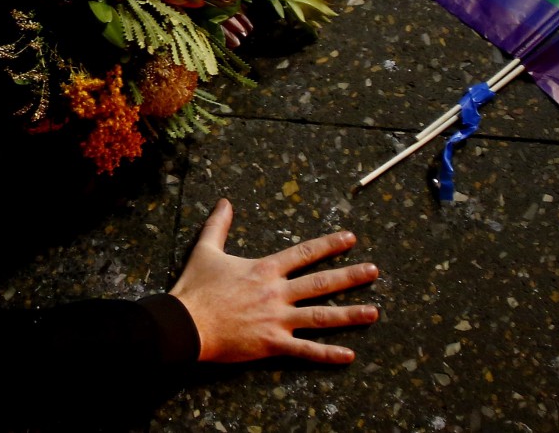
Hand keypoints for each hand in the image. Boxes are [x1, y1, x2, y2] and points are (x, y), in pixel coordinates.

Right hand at [169, 198, 379, 363]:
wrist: (184, 324)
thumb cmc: (195, 288)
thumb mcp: (207, 250)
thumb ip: (219, 225)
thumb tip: (224, 201)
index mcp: (266, 269)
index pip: (305, 253)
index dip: (330, 244)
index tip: (351, 238)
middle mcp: (277, 292)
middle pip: (321, 283)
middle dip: (351, 276)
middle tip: (375, 271)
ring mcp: (277, 319)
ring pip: (321, 316)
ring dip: (350, 315)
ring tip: (374, 312)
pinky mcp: (272, 343)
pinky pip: (304, 350)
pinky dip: (327, 354)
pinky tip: (348, 356)